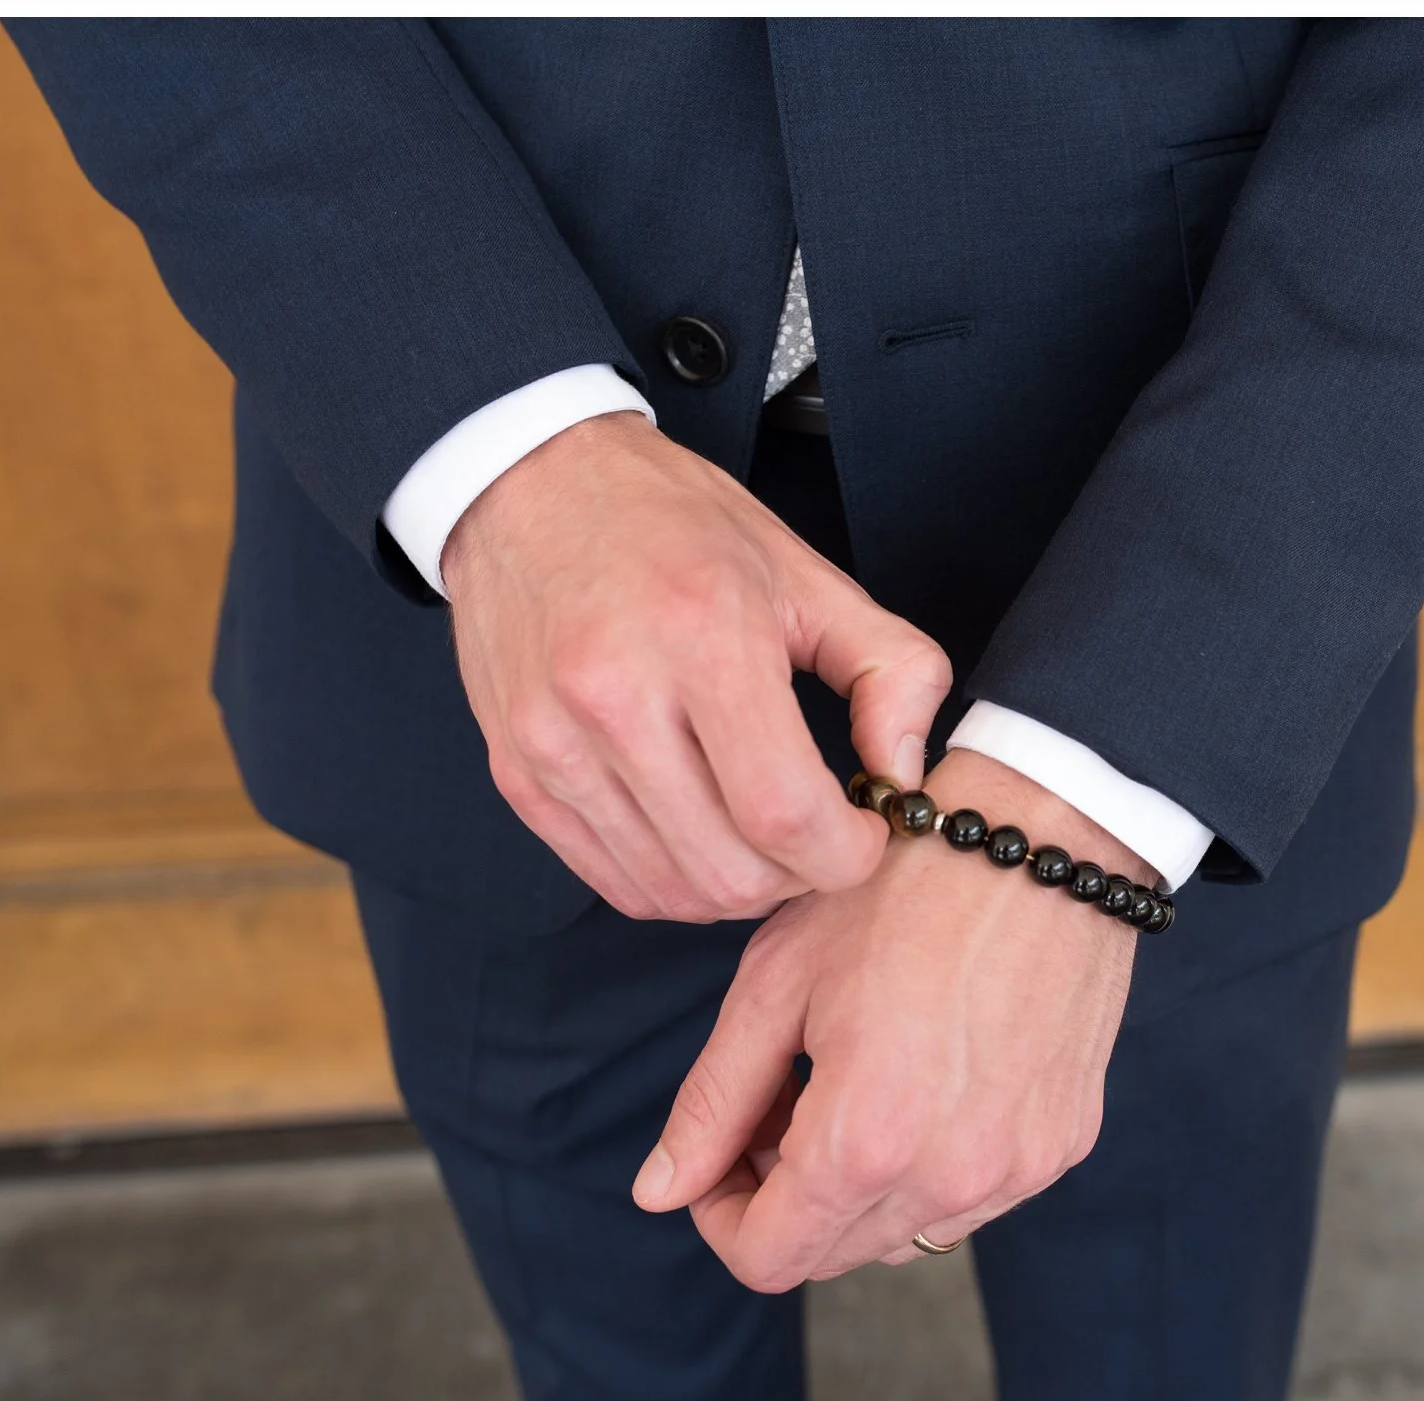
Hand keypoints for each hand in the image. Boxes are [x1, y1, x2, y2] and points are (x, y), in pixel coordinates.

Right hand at [441, 411, 951, 921]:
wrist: (528, 485)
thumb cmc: (672, 525)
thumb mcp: (807, 575)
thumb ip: (891, 672)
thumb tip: (905, 775)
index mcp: (702, 637)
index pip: (784, 812)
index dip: (845, 852)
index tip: (865, 831)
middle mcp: (614, 697)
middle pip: (731, 872)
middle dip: (800, 875)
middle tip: (818, 833)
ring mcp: (554, 744)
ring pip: (674, 892)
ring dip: (739, 886)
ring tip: (760, 832)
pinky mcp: (518, 775)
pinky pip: (616, 883)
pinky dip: (676, 882)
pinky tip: (702, 832)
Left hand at [630, 748, 1155, 1288]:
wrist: (1042, 841)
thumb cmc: (904, 890)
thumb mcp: (779, 982)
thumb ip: (714, 1101)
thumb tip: (658, 1192)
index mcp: (866, 1141)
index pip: (767, 1260)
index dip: (720, 1217)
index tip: (720, 1155)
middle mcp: (950, 1178)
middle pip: (832, 1256)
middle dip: (783, 1198)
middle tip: (780, 1100)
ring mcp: (1016, 1169)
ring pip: (902, 1235)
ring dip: (857, 1190)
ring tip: (851, 1086)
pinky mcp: (1060, 1147)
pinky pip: (971, 1198)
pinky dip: (929, 1165)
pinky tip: (924, 1078)